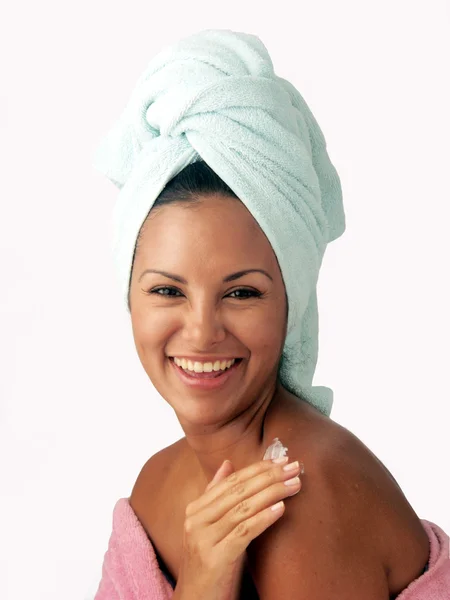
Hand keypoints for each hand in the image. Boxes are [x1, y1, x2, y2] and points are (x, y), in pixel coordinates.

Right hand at [175, 456, 301, 599]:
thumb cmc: (209, 563)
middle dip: (269, 476)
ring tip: (294, 485)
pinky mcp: (215, 558)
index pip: (231, 481)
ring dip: (272, 493)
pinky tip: (281, 509)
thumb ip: (216, 495)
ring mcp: (203, 539)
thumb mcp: (211, 527)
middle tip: (293, 467)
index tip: (280, 460)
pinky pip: (244, 532)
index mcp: (195, 509)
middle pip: (238, 491)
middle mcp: (196, 521)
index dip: (257, 468)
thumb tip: (227, 464)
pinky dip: (263, 518)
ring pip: (243, 508)